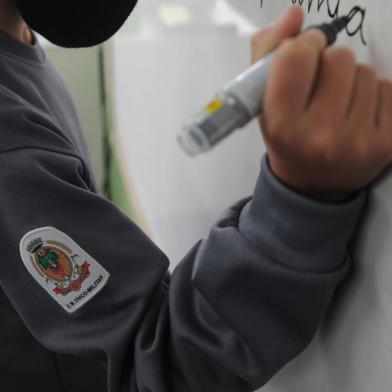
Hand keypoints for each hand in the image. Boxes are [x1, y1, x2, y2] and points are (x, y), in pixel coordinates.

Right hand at [251, 5, 391, 202]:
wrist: (313, 186)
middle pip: (339, 58)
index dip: (302, 45)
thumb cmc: (286, 138)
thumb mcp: (264, 102)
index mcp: (282, 126)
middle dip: (328, 62)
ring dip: (352, 79)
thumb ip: (268, 52)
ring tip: (338, 105)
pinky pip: (390, 88)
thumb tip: (295, 12)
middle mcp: (320, 137)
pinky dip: (375, 93)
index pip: (296, 56)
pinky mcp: (388, 144)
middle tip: (320, 88)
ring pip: (367, 72)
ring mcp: (358, 143)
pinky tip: (359, 114)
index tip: (304, 54)